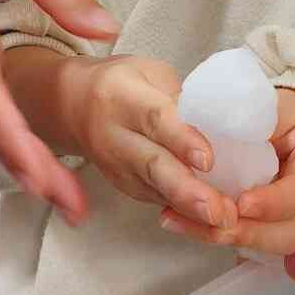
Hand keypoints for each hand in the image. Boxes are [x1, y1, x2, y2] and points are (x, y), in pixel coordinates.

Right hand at [65, 54, 237, 227]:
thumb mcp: (149, 73)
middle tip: (218, 210)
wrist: (73, 105)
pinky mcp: (122, 186)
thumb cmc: (122, 84)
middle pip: (152, 164)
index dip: (182, 140)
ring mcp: (116, 166)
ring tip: (220, 221)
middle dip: (186, 190)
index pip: (155, 120)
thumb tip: (220, 125)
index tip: (207, 160)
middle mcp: (115, 135)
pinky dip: (182, 212)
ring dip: (189, 209)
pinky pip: (154, 199)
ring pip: (153, 190)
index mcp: (123, 96)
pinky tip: (208, 221)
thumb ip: (180, 97)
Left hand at [159, 90, 294, 253]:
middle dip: (249, 233)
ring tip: (194, 226)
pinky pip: (267, 242)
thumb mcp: (277, 106)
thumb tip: (211, 130)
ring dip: (235, 239)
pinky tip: (200, 229)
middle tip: (209, 223)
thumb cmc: (291, 112)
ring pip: (279, 243)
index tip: (241, 204)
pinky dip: (235, 238)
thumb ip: (252, 118)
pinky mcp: (293, 226)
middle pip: (292, 231)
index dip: (272, 202)